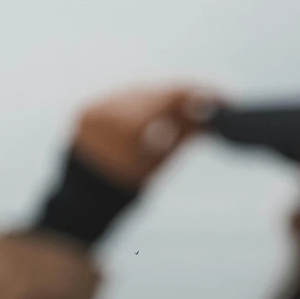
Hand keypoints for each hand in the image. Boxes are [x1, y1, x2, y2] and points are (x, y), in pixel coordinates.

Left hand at [74, 86, 219, 188]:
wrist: (81, 206)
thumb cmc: (125, 190)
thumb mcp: (160, 161)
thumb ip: (186, 132)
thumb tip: (213, 115)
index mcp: (126, 126)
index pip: (169, 97)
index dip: (197, 94)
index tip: (218, 98)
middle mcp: (106, 110)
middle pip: (154, 92)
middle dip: (181, 96)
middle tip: (207, 100)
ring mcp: (92, 108)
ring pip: (137, 93)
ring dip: (161, 98)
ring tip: (185, 107)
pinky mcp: (84, 110)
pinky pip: (118, 100)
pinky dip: (139, 104)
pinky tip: (156, 110)